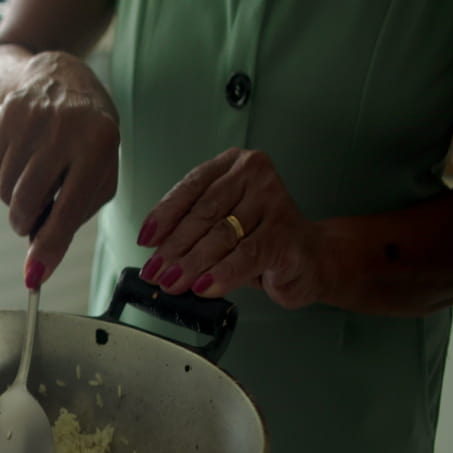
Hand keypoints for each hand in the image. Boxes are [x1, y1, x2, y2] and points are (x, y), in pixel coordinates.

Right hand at [0, 51, 118, 287]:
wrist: (59, 77)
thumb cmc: (86, 137)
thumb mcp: (99, 173)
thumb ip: (73, 219)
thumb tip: (38, 265)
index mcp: (98, 145)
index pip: (67, 209)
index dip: (49, 246)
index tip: (35, 275)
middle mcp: (64, 129)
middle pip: (26, 203)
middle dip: (24, 222)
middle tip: (30, 219)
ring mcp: (31, 119)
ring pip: (6, 190)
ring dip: (15, 197)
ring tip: (34, 175)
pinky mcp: (4, 115)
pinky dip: (2, 173)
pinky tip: (21, 155)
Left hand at [137, 148, 334, 308]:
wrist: (308, 258)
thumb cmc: (257, 239)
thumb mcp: (220, 226)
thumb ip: (192, 230)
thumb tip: (155, 254)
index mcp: (233, 165)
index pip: (191, 187)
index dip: (165, 215)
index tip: (145, 240)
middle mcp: (255, 176)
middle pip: (205, 213)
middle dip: (174, 246)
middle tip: (154, 271)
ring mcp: (274, 202)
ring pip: (222, 236)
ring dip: (192, 263)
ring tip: (172, 282)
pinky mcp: (286, 235)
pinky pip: (247, 256)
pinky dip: (222, 274)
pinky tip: (204, 287)